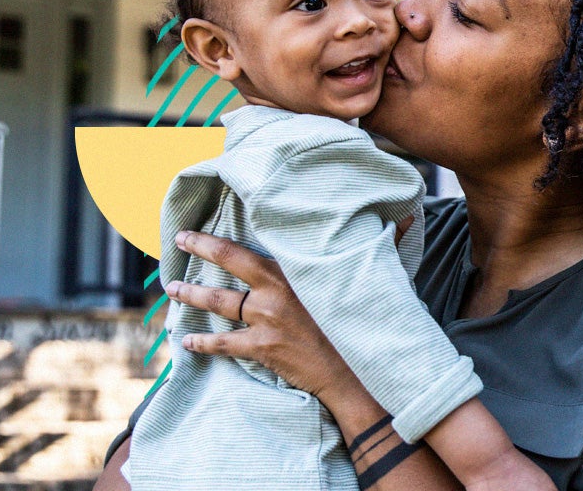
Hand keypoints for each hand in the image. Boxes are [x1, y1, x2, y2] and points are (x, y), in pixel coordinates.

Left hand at [162, 216, 413, 400]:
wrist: (358, 370)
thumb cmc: (364, 319)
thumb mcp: (371, 276)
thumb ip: (381, 243)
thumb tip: (410, 212)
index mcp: (293, 271)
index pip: (246, 247)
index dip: (216, 237)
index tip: (196, 227)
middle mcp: (273, 292)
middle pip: (227, 267)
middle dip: (197, 252)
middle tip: (176, 242)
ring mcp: (265, 321)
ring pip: (218, 304)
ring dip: (191, 296)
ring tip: (171, 288)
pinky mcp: (263, 349)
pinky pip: (224, 345)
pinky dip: (202, 343)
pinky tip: (186, 341)